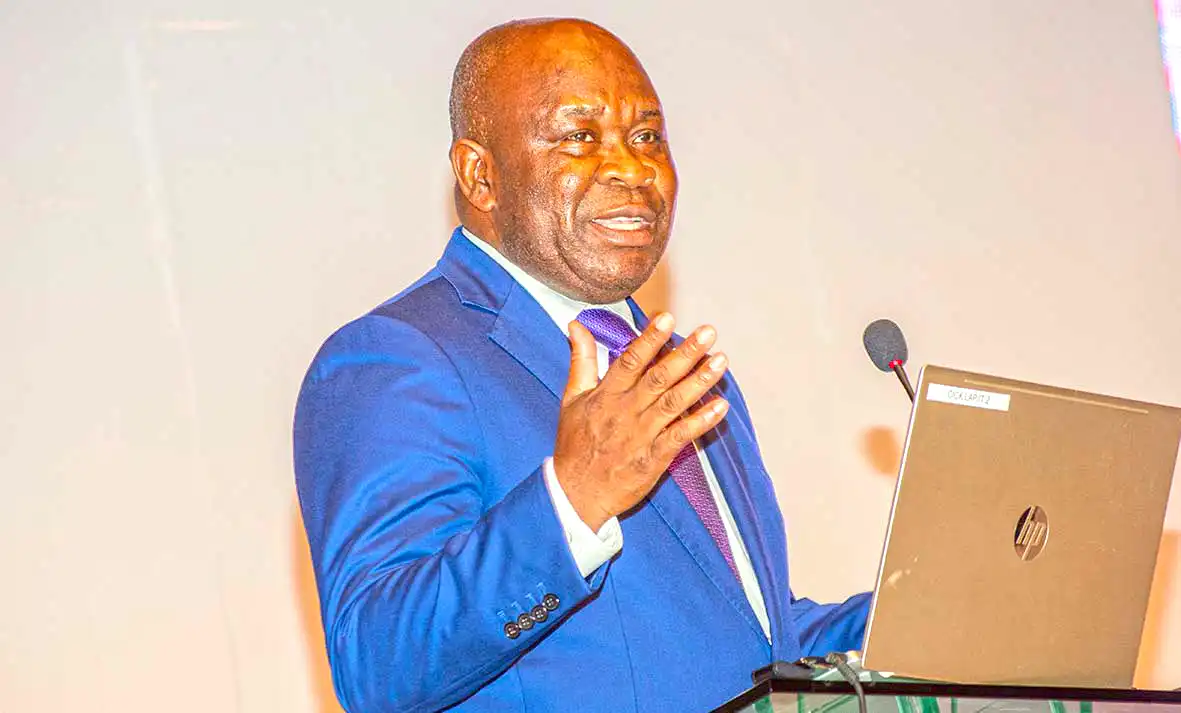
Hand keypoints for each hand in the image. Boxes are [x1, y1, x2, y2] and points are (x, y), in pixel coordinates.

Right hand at [553, 313, 730, 530]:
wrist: (575, 494)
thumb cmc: (574, 444)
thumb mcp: (571, 398)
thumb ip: (581, 360)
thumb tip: (576, 325)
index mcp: (605, 395)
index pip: (630, 361)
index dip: (649, 339)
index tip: (667, 318)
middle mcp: (625, 412)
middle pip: (658, 378)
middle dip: (685, 353)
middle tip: (708, 332)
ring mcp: (641, 435)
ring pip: (673, 403)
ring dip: (699, 382)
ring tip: (720, 361)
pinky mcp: (654, 458)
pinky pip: (681, 436)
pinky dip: (701, 421)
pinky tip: (720, 406)